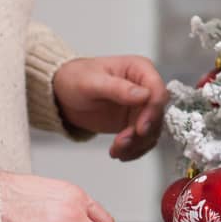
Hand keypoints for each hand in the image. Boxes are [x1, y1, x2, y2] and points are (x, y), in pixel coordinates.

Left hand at [53, 55, 169, 160]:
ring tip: (117, 149)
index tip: (141, 128)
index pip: (157, 91)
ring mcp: (140, 106)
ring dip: (137, 144)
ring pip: (152, 130)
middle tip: (122, 142)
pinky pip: (143, 140)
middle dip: (142, 132)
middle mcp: (144, 87)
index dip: (153, 111)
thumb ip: (118, 88)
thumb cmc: (75, 79)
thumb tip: (143, 94)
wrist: (63, 94)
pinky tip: (119, 152)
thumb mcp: (92, 82)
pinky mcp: (134, 122)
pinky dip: (134, 149)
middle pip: (157, 114)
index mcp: (139, 69)